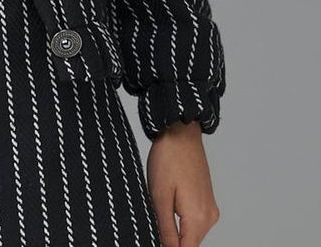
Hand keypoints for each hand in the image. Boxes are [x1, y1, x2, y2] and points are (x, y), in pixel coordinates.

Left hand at [147, 120, 219, 245]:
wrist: (180, 131)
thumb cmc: (169, 157)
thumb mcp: (159, 196)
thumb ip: (165, 229)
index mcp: (199, 218)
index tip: (157, 233)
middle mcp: (209, 216)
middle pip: (189, 243)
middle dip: (171, 238)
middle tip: (157, 215)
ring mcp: (210, 208)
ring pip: (191, 232)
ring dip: (175, 227)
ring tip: (163, 203)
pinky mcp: (207, 200)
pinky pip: (194, 220)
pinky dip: (181, 217)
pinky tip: (170, 198)